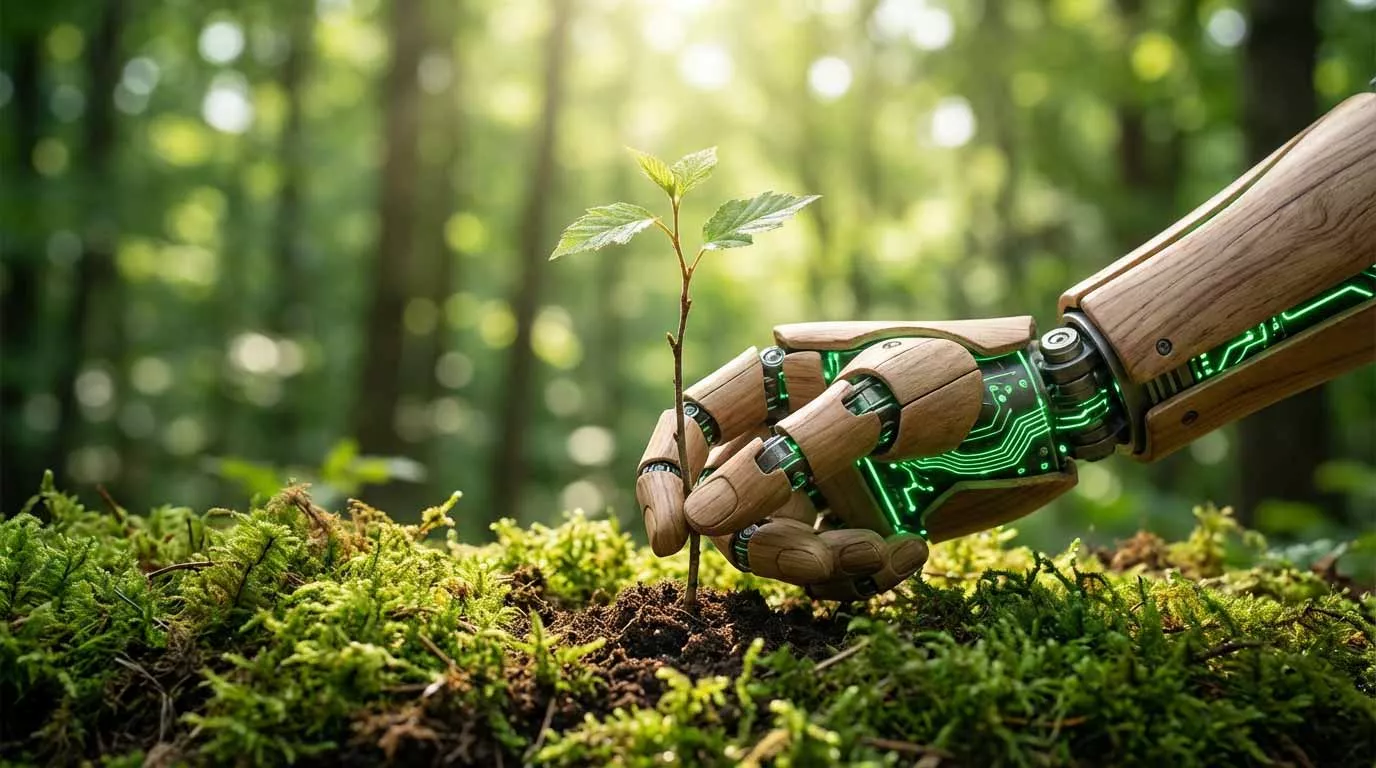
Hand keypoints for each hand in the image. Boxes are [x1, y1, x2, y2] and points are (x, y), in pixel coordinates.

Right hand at [635, 317, 1081, 599]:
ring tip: (890, 551)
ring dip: (825, 566)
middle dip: (771, 545)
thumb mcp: (880, 400)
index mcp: (777, 383)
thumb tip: (706, 517)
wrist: (1051, 413)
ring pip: (779, 548)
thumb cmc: (965, 378)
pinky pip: (832, 571)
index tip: (672, 542)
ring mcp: (825, 483)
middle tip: (827, 559)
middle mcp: (788, 436)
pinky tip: (913, 553)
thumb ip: (794, 455)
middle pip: (729, 507)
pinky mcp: (863, 524)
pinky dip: (865, 574)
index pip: (691, 427)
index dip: (662, 482)